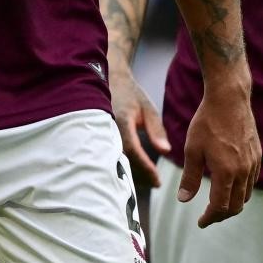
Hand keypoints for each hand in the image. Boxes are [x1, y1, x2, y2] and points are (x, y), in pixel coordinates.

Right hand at [111, 67, 170, 187]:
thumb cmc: (131, 94)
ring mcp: (99, 130)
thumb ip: (156, 129)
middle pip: (121, 158)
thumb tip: (165, 151)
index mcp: (121, 120)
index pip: (132, 148)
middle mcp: (107, 127)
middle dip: (139, 173)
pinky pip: (109, 152)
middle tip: (156, 183)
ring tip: (149, 179)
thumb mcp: (147, 108)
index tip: (157, 180)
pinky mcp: (97, 134)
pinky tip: (134, 169)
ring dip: (131, 170)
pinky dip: (123, 163)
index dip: (144, 165)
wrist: (109, 79)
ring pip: (114, 157)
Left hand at [177, 81, 259, 226]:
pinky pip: (252, 181)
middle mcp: (243, 171)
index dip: (210, 218)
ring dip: (233, 204)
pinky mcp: (257, 156)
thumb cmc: (206, 123)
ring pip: (246, 195)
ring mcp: (253, 164)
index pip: (220, 206)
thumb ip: (189, 178)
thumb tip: (184, 200)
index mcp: (226, 172)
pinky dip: (242, 190)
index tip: (201, 222)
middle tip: (209, 217)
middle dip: (222, 215)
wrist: (229, 100)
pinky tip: (230, 185)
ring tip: (218, 204)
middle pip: (236, 206)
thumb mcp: (192, 150)